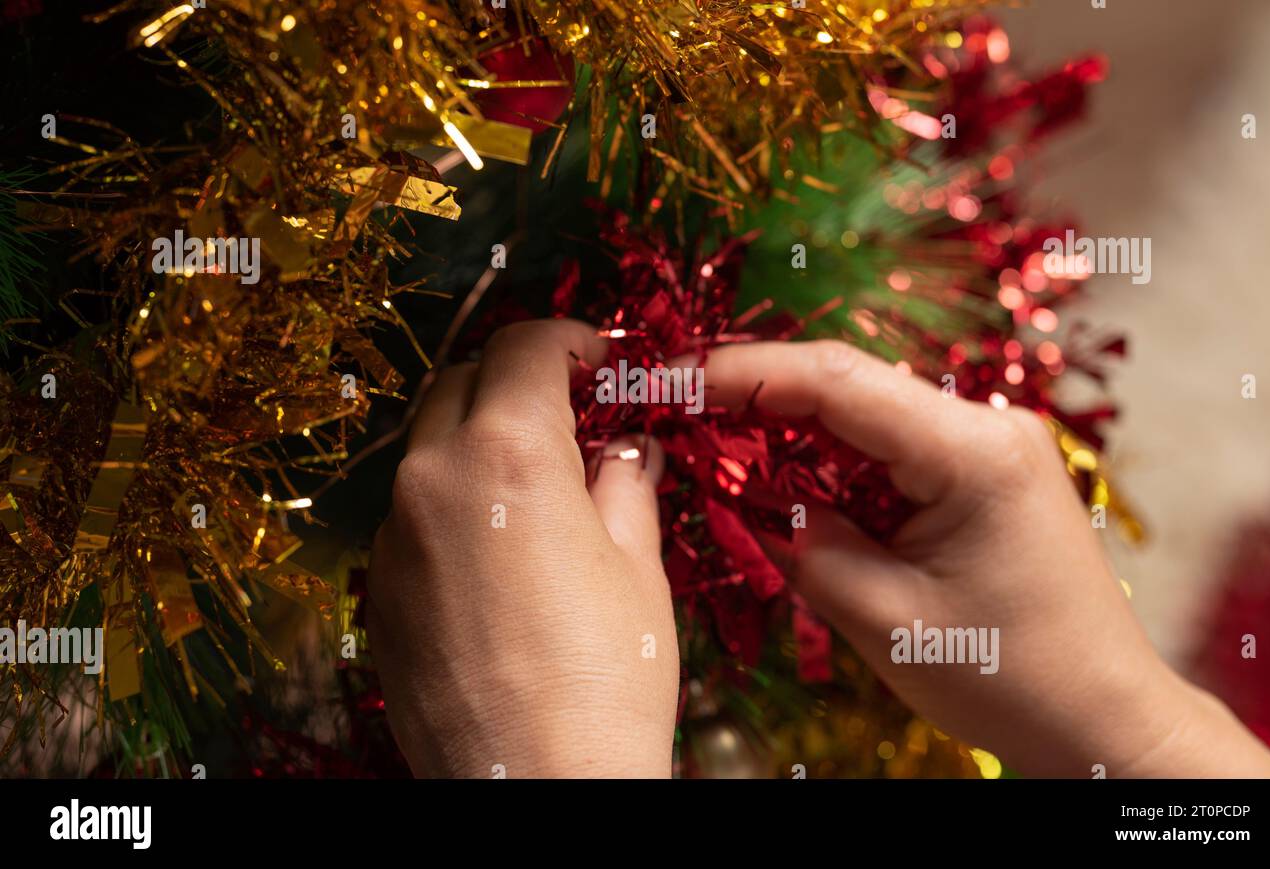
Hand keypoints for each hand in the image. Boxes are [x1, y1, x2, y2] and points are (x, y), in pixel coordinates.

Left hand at [367, 319, 677, 777]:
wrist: (537, 788)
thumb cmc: (606, 681)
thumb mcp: (638, 566)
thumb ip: (624, 483)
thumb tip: (624, 450)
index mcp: (506, 454)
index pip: (524, 347)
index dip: (568, 338)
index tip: (596, 357)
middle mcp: (431, 480)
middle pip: (461, 381)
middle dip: (516, 378)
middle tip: (572, 408)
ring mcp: (394, 537)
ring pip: (427, 446)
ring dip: (478, 437)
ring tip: (539, 480)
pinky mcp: (380, 590)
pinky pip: (411, 513)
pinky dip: (452, 499)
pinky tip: (499, 545)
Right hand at [700, 339, 1269, 777]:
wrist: (1102, 716)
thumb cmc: (1010, 679)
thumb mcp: (885, 619)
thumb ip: (805, 544)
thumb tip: (745, 492)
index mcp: (974, 452)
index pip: (838, 380)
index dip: (744, 372)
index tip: (672, 379)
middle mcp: (989, 425)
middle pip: (850, 383)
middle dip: (759, 393)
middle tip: (679, 410)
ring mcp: (991, 441)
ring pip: (866, 409)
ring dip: (793, 425)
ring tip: (717, 442)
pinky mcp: (983, 467)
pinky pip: (891, 442)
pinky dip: (832, 455)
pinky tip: (785, 472)